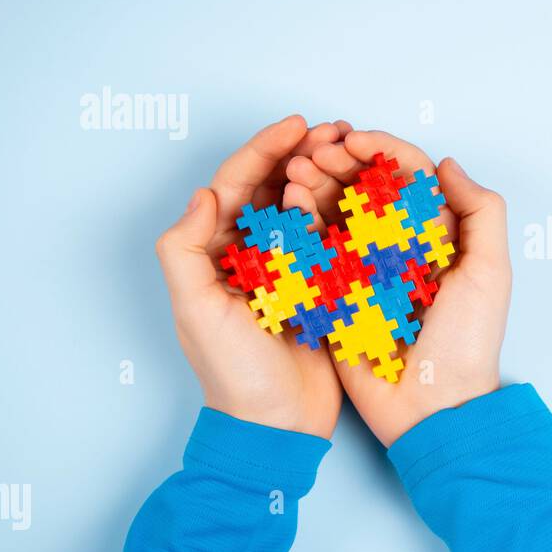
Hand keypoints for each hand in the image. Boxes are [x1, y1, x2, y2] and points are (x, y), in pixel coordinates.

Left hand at [154, 115, 344, 439]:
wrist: (278, 425)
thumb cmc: (233, 375)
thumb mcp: (196, 311)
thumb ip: (186, 250)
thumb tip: (204, 195)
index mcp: (214, 252)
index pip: (236, 185)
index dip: (264, 149)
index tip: (297, 126)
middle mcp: (249, 254)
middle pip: (272, 187)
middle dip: (301, 152)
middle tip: (336, 131)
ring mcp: (286, 268)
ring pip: (303, 205)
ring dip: (326, 175)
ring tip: (353, 151)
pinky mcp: (319, 285)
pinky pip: (330, 237)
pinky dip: (344, 210)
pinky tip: (366, 192)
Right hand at [283, 125, 511, 445]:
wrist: (433, 409)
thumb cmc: (467, 345)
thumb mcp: (489, 274)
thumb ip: (481, 213)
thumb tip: (446, 164)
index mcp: (438, 236)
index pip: (408, 177)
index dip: (381, 150)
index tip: (352, 139)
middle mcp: (401, 247)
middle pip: (365, 189)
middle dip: (337, 163)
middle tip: (311, 153)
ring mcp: (365, 271)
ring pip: (335, 215)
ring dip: (313, 187)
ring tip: (293, 172)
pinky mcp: (336, 296)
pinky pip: (314, 254)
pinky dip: (298, 226)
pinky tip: (286, 206)